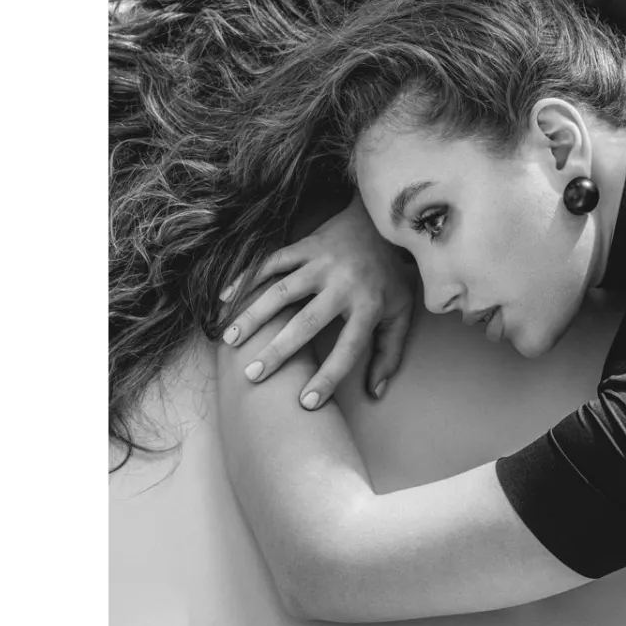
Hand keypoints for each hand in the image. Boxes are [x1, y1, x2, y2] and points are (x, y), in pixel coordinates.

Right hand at [220, 192, 416, 407]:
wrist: (384, 222)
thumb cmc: (390, 277)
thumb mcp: (402, 314)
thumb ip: (390, 353)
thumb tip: (375, 392)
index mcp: (369, 306)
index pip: (349, 349)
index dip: (329, 377)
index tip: (306, 402)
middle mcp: (343, 284)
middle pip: (307, 322)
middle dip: (279, 350)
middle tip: (253, 375)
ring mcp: (322, 263)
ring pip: (282, 292)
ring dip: (253, 316)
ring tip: (229, 341)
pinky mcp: (305, 246)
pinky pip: (271, 263)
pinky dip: (246, 279)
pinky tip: (223, 300)